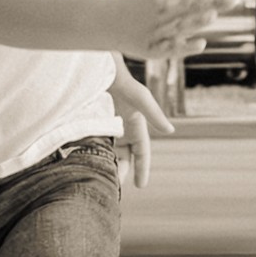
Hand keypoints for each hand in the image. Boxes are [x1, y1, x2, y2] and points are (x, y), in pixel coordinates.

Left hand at [105, 66, 175, 188]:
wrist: (102, 67)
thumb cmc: (124, 79)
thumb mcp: (141, 97)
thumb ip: (154, 113)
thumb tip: (170, 130)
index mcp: (136, 124)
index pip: (142, 151)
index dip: (143, 168)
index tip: (141, 185)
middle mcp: (123, 126)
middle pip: (124, 155)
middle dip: (122, 170)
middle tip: (114, 188)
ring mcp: (108, 123)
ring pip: (109, 150)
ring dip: (106, 163)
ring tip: (99, 179)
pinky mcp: (94, 120)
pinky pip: (95, 142)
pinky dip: (93, 152)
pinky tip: (85, 162)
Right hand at [123, 0, 249, 81]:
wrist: (104, 23)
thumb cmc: (136, 7)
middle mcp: (163, 14)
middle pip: (191, 9)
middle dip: (213, 4)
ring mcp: (157, 31)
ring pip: (180, 26)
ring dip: (196, 20)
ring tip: (214, 15)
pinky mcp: (151, 49)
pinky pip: (170, 48)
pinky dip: (185, 46)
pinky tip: (202, 44)